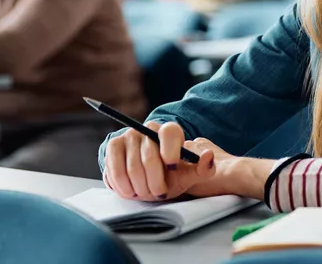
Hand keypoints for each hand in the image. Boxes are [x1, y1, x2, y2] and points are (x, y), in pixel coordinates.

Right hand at [103, 122, 219, 200]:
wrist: (147, 178)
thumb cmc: (171, 176)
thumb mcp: (190, 175)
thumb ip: (204, 168)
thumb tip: (208, 156)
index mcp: (169, 131)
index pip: (169, 133)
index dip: (171, 152)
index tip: (172, 168)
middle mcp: (148, 128)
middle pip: (150, 157)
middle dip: (155, 181)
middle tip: (159, 193)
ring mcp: (129, 135)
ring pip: (132, 167)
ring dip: (140, 187)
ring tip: (146, 193)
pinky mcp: (113, 145)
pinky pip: (115, 170)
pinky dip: (124, 186)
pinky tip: (131, 191)